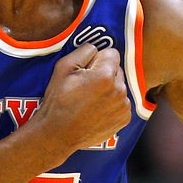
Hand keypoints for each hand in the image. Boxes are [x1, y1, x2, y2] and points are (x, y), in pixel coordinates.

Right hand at [34, 43, 131, 157]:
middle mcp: (119, 90)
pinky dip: (112, 105)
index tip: (86, 71)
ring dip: (109, 90)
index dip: (97, 59)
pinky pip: (121, 103)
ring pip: (119, 87)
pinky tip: (96, 111)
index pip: (112, 53)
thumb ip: (84, 51)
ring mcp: (123, 106)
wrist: (58, 134)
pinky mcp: (124, 119)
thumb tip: (96, 48)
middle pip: (117, 70)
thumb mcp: (63, 67)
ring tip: (90, 101)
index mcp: (105, 75)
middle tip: (86, 87)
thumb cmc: (58, 100)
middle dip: (104, 74)